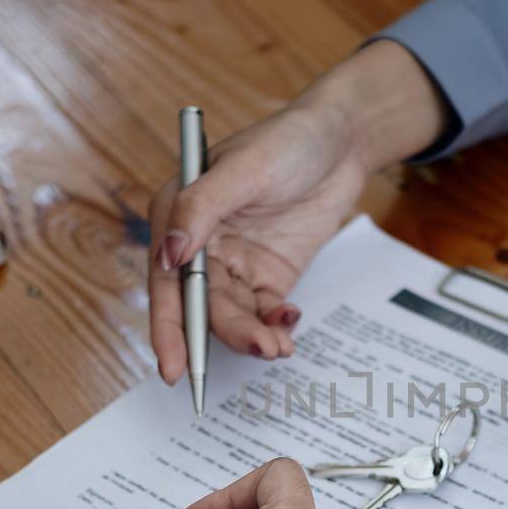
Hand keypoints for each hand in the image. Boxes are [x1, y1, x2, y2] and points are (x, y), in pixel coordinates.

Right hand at [148, 40, 447, 379]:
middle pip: (201, 306)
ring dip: (253, 335)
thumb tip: (170, 252)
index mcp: (178, 214)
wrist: (341, 142)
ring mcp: (235, 263)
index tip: (173, 368)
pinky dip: (274, 325)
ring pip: (233, 316)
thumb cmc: (287, 140)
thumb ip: (201, 208)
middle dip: (226, 334)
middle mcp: (201, 244)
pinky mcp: (268, 275)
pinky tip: (289, 324)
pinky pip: (263, 313)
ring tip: (279, 345)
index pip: (166, 280)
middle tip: (258, 350)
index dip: (167, 327)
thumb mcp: (244, 168)